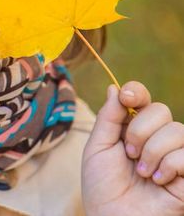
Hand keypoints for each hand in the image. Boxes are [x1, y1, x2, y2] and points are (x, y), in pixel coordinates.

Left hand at [82, 81, 183, 214]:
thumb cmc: (103, 187)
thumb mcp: (97, 149)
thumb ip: (108, 118)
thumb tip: (115, 88)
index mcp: (133, 128)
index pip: (142, 98)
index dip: (136, 92)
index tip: (127, 97)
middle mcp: (157, 137)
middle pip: (160, 110)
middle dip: (138, 131)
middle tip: (128, 155)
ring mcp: (176, 154)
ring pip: (176, 130)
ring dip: (152, 153)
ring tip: (142, 173)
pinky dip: (169, 167)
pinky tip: (159, 181)